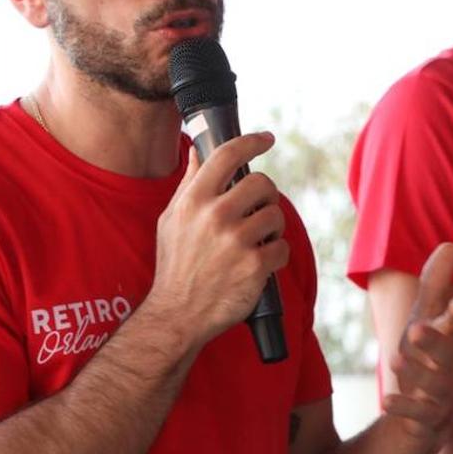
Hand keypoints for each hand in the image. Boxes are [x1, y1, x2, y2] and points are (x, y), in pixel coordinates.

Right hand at [144, 132, 288, 346]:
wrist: (178, 314)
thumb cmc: (176, 265)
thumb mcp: (171, 220)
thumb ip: (188, 185)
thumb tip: (197, 153)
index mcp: (193, 201)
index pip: (227, 155)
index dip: (251, 142)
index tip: (266, 139)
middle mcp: (215, 216)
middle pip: (261, 183)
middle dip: (266, 195)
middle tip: (260, 209)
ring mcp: (236, 241)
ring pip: (275, 215)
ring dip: (272, 227)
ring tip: (258, 240)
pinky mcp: (254, 266)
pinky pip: (282, 247)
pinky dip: (276, 254)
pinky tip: (261, 263)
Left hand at [383, 243, 452, 444]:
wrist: (431, 417)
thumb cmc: (428, 357)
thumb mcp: (426, 319)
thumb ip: (436, 284)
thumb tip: (452, 245)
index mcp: (451, 343)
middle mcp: (452, 369)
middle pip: (448, 356)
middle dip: (435, 342)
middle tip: (414, 329)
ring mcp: (442, 397)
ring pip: (436, 387)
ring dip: (416, 373)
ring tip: (394, 360)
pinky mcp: (429, 420)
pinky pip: (420, 416)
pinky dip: (405, 409)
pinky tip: (385, 402)